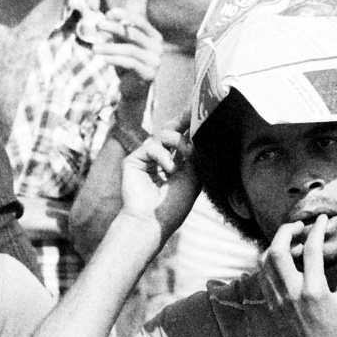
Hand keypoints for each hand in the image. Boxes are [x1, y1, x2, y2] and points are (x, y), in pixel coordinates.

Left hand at [93, 9, 162, 109]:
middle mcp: (158, 47)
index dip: (126, 15)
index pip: (141, 21)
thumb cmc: (127, 64)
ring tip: (94, 48)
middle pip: (134, 34)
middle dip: (115, 28)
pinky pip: (130, 63)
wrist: (134, 90)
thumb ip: (116, 32)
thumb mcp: (120, 45)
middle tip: (98, 25)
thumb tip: (107, 16)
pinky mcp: (149, 74)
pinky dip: (115, 59)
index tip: (110, 12)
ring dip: (110, 47)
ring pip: (130, 50)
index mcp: (154, 37)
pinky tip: (104, 59)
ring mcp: (155, 61)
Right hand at [120, 114, 198, 243]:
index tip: (202, 114)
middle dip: (182, 122)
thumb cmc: (174, 206)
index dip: (191, 127)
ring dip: (177, 143)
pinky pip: (152, 146)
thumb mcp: (194, 178)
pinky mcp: (134, 160)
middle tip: (192, 115)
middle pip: (171, 130)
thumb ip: (195, 154)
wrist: (152, 222)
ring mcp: (146, 159)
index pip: (183, 139)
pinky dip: (164, 156)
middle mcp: (161, 159)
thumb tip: (197, 131)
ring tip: (183, 159)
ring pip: (163, 135)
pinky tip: (170, 170)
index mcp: (176, 164)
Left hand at [259, 216, 336, 336]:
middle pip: (277, 251)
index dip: (316, 229)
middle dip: (286, 231)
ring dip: (276, 246)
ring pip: (265, 263)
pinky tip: (284, 261)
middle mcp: (292, 294)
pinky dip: (270, 264)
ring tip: (292, 242)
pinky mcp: (272, 307)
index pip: (310, 249)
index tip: (321, 219)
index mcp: (314, 291)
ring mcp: (278, 301)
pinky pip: (263, 278)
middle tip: (299, 226)